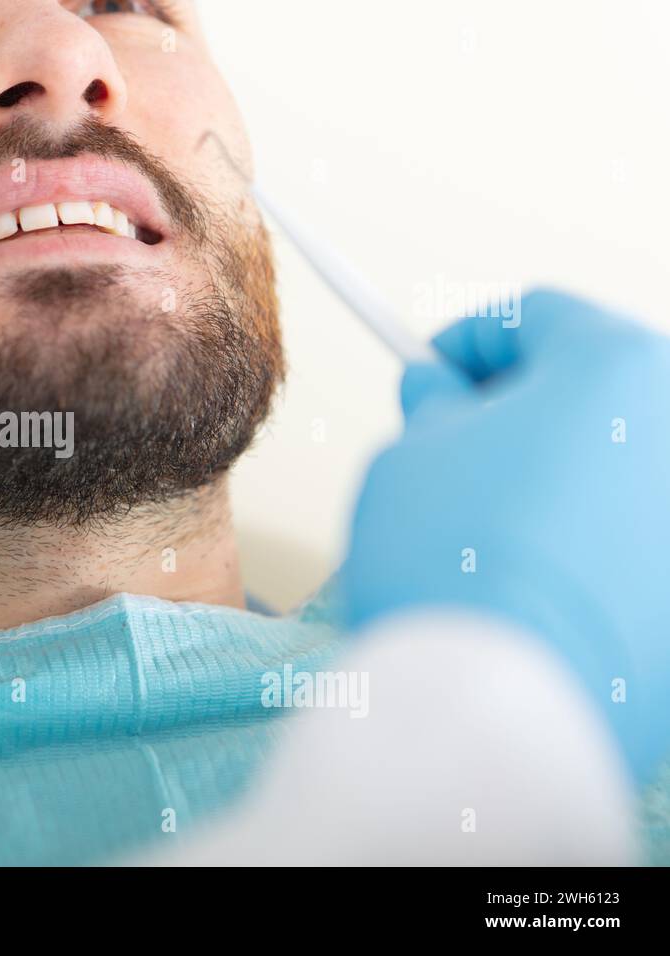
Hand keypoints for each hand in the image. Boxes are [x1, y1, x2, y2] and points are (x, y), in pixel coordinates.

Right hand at [339, 290, 669, 781]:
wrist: (504, 702)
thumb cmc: (451, 562)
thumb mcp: (409, 454)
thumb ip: (433, 405)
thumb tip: (442, 392)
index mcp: (617, 367)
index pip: (537, 315)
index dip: (468, 339)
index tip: (430, 371)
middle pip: (596, 389)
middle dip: (521, 408)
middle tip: (457, 450)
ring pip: (620, 465)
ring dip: (560, 476)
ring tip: (493, 530)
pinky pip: (638, 541)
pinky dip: (592, 544)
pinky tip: (537, 584)